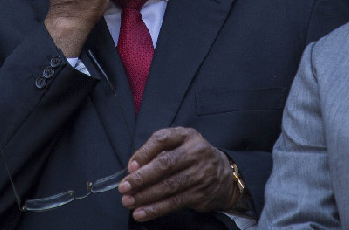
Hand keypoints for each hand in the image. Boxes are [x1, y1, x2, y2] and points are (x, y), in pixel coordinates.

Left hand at [117, 127, 239, 221]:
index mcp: (187, 136)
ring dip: (145, 196)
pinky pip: (174, 203)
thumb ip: (157, 151)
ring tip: (128, 201)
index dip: (144, 152)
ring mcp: (199, 174)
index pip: (162, 139)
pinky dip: (155, 209)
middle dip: (142, 177)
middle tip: (124, 187)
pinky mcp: (200, 194)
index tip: (130, 166)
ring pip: (168, 186)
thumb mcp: (180, 144)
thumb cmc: (193, 157)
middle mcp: (195, 153)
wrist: (224, 175)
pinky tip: (141, 213)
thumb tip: (133, 167)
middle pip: (165, 164)